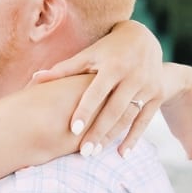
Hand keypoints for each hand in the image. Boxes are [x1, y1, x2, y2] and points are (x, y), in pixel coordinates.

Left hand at [29, 19, 163, 155]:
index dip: (85, 110)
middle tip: (84, 153)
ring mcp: (147, 86)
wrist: (145, 39)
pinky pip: (145, 120)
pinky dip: (134, 138)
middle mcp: (133, 76)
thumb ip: (63, 69)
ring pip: (128, 117)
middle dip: (99, 132)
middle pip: (114, 109)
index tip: (73, 129)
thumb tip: (34, 79)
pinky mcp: (157, 95)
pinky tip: (122, 154)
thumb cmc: (108, 49)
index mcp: (113, 65)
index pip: (96, 92)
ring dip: (113, 137)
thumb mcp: (89, 55)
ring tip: (95, 153)